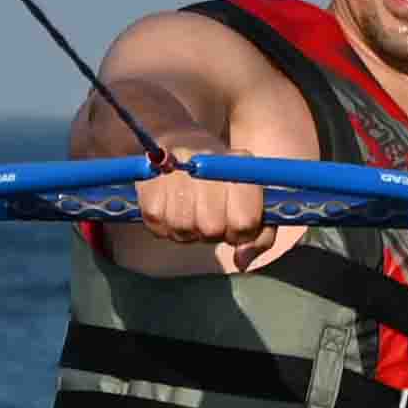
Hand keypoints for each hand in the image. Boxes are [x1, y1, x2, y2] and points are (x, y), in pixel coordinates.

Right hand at [125, 157, 296, 273]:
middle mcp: (206, 167)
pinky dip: (166, 225)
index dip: (241, 232)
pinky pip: (160, 228)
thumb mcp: (250, 198)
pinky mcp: (148, 188)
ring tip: (189, 209)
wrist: (178, 145)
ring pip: (184, 231)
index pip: (245, 221)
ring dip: (188, 229)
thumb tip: (241, 262)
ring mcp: (174, 176)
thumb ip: (259, 235)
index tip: (235, 220)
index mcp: (239, 167)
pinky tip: (171, 206)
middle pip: (212, 228)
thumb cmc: (220, 181)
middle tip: (208, 213)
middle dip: (213, 230)